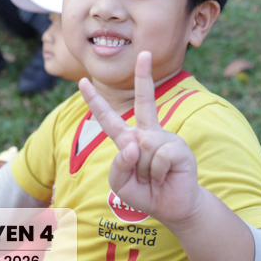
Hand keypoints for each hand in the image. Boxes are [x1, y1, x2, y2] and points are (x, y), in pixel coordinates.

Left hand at [78, 52, 203, 227]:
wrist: (173, 207)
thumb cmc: (144, 193)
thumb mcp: (120, 183)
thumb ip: (119, 165)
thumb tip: (134, 144)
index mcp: (129, 139)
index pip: (109, 118)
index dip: (95, 101)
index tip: (82, 81)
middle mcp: (147, 133)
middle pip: (144, 100)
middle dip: (144, 76)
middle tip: (145, 53)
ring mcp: (164, 138)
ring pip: (142, 148)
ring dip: (144, 171)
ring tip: (154, 178)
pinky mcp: (178, 147)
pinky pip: (158, 157)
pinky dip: (157, 173)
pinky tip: (166, 176)